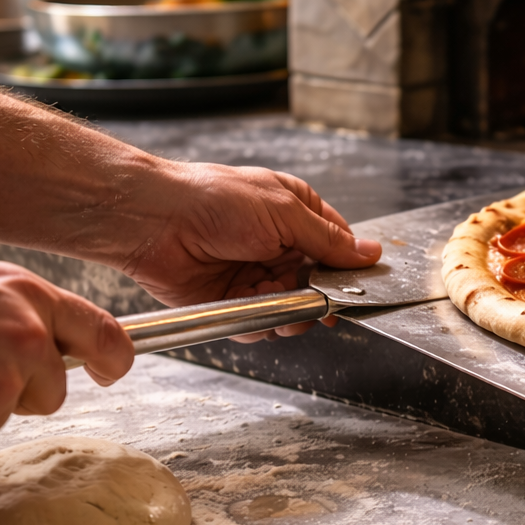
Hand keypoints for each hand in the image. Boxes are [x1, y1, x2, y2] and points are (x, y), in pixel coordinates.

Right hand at [0, 254, 132, 462]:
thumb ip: (7, 308)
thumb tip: (29, 327)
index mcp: (26, 296)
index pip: (103, 332)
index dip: (111, 358)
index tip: (110, 370)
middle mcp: (26, 341)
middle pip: (53, 388)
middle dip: (19, 390)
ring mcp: (0, 390)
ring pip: (8, 415)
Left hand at [120, 162, 381, 338]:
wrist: (155, 223)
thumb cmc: (211, 199)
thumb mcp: (283, 212)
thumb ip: (329, 239)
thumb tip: (369, 252)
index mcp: (295, 212)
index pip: (338, 245)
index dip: (349, 267)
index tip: (358, 285)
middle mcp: (279, 244)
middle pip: (319, 283)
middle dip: (321, 297)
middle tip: (319, 302)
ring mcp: (256, 274)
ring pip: (294, 309)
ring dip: (292, 314)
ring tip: (283, 307)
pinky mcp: (234, 301)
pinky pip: (262, 324)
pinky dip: (262, 325)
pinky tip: (256, 312)